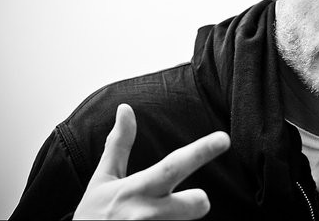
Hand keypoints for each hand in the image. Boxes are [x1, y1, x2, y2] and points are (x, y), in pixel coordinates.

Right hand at [73, 103, 230, 219]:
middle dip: (199, 202)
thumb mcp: (103, 178)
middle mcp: (147, 214)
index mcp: (138, 189)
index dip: (201, 151)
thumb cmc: (94, 215)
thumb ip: (119, 144)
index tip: (224, 139)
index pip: (174, 165)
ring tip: (154, 219)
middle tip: (192, 201)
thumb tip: (125, 109)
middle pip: (196, 205)